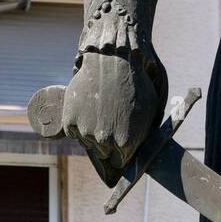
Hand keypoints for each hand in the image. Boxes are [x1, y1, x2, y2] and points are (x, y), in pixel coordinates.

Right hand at [62, 51, 165, 184]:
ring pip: (89, 143)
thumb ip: (146, 134)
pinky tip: (89, 109)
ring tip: (102, 112)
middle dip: (109, 142)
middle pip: (105, 153)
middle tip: (112, 121)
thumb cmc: (135, 84)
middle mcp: (104, 140)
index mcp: (126, 141)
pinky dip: (80, 124)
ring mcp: (86, 131)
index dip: (122, 150)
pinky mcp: (70, 121)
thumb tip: (148, 150)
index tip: (122, 140)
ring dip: (94, 133)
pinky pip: (75, 133)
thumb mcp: (150, 110)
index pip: (121, 160)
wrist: (113, 61)